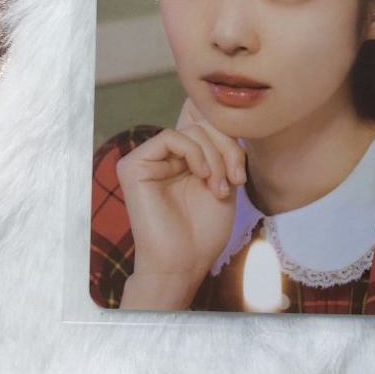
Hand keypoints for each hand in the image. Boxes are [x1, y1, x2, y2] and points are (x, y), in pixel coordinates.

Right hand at [116, 100, 245, 308]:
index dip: (226, 131)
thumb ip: (222, 146)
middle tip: (237, 180)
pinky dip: (195, 153)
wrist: (185, 262)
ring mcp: (147, 157)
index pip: (203, 118)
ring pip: (192, 130)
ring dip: (216, 157)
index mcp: (183, 155)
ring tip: (221, 187)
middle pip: (204, 122)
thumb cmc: (205, 229)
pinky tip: (203, 176)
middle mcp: (164, 154)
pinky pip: (170, 137)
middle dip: (228, 148)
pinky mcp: (133, 165)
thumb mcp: (225, 178)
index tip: (240, 168)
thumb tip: (222, 111)